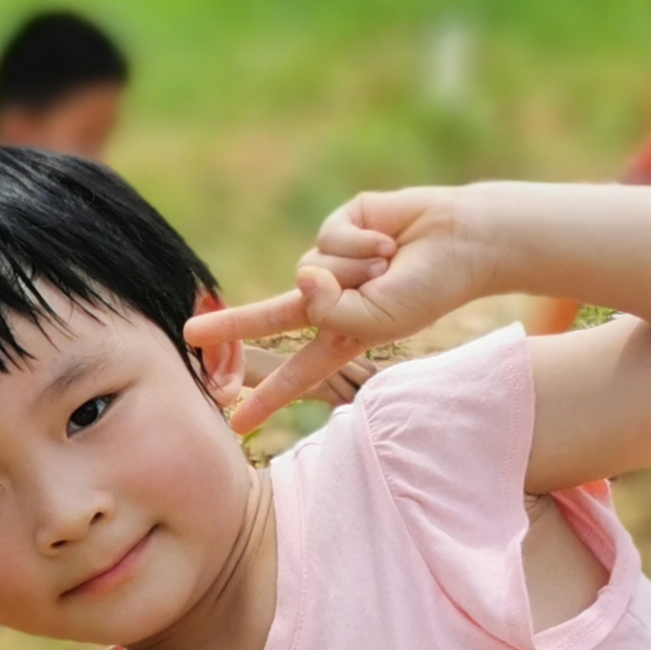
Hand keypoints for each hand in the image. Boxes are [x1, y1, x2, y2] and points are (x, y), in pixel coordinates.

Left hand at [187, 187, 483, 432]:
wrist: (462, 241)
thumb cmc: (429, 288)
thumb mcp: (378, 319)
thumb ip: (332, 310)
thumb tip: (300, 279)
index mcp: (343, 334)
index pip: (298, 372)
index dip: (269, 399)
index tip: (236, 424)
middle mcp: (332, 299)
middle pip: (271, 316)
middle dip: (231, 326)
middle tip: (188, 336)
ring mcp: (333, 263)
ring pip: (310, 272)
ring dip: (353, 270)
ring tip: (388, 265)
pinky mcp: (338, 225)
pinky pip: (327, 240)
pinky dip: (358, 243)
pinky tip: (386, 241)